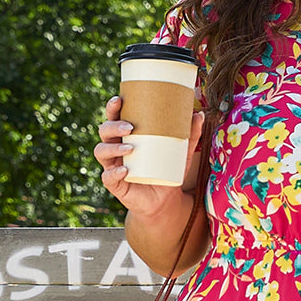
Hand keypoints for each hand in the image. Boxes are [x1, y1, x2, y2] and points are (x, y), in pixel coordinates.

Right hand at [94, 95, 204, 216]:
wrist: (165, 201)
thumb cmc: (168, 171)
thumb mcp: (181, 153)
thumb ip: (190, 135)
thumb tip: (199, 114)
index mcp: (126, 135)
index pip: (114, 117)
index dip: (112, 108)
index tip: (119, 100)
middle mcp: (115, 148)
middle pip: (104, 131)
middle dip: (113, 126)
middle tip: (130, 127)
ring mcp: (113, 166)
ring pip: (101, 152)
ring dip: (113, 148)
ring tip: (131, 148)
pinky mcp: (115, 184)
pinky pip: (107, 177)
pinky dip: (114, 173)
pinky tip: (124, 171)